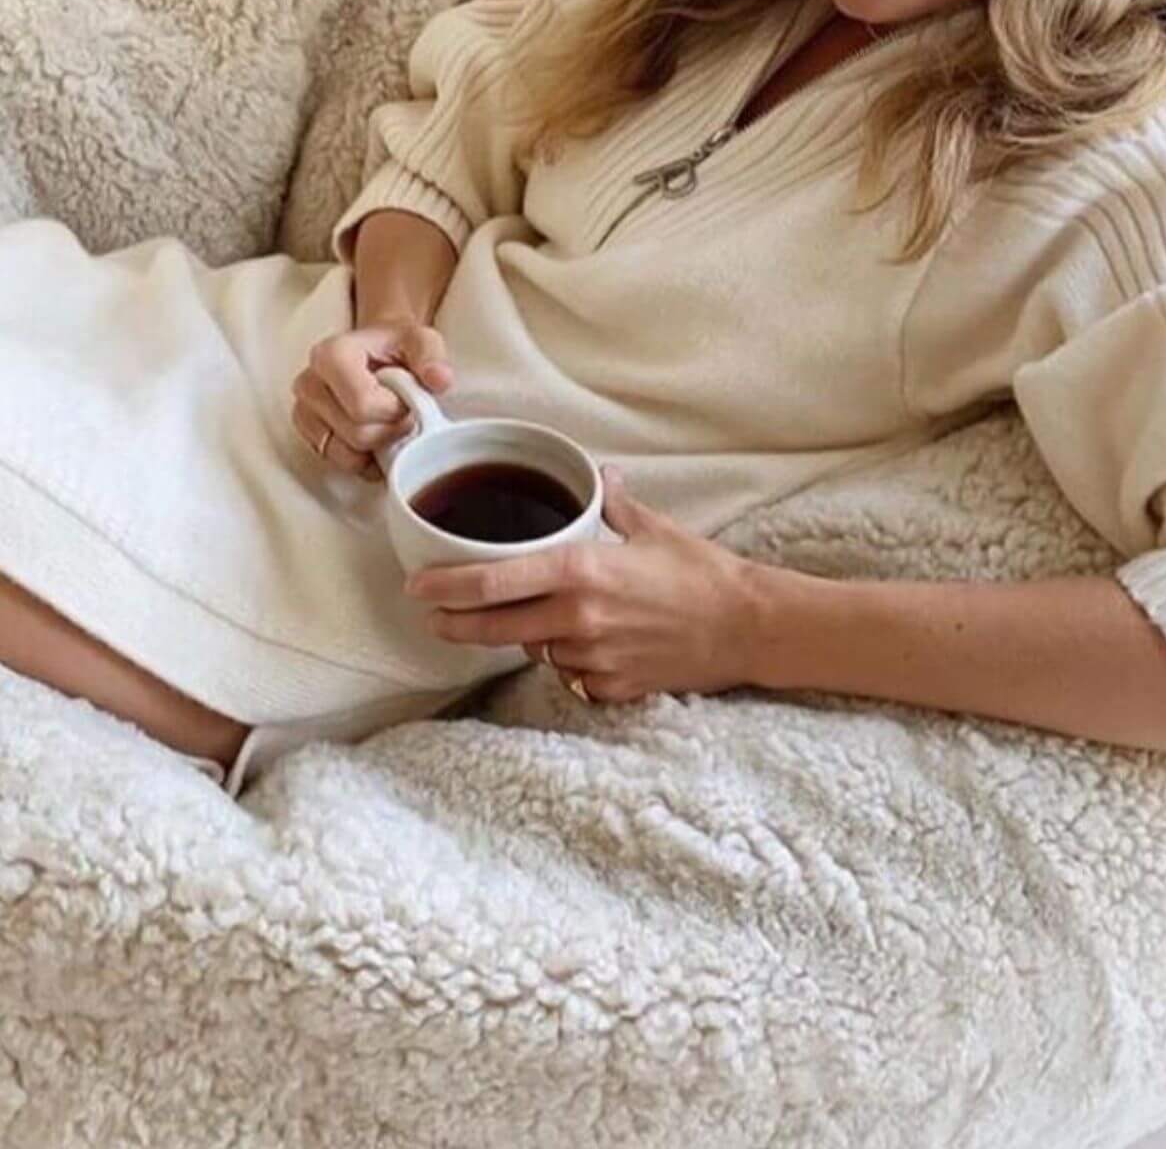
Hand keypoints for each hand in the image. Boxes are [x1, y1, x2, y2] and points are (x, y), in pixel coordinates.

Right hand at [291, 318, 454, 482]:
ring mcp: (304, 411)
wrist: (376, 353)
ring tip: (388, 421)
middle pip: (357, 434)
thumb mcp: (420, 340)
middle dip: (391, 430)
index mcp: (331, 355)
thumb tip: (439, 379)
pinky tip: (376, 437)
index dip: (395, 411)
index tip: (406, 398)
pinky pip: (340, 464)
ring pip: (348, 454)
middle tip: (403, 412)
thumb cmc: (395, 347)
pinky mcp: (308, 434)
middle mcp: (309, 383)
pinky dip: (365, 459)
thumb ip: (431, 356)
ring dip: (379, 446)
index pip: (363, 405)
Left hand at [402, 466, 788, 700]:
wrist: (748, 627)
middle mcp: (576, 619)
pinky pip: (570, 676)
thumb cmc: (702, 572)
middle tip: (433, 617)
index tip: (417, 587)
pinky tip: (584, 646)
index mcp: (579, 571)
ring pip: (534, 650)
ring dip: (525, 638)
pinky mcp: (610, 689)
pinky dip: (568, 662)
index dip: (446, 588)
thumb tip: (597, 476)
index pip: (491, 582)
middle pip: (493, 628)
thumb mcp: (652, 527)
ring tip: (534, 620)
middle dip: (455, 624)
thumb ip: (612, 504)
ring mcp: (592, 659)